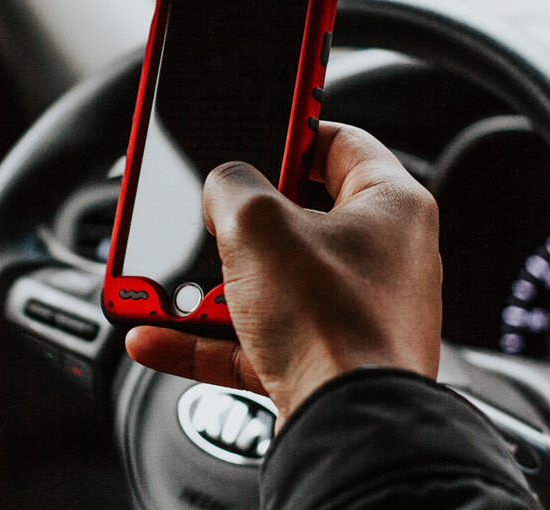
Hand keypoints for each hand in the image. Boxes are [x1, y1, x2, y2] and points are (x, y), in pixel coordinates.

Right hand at [126, 121, 441, 424]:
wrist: (347, 428)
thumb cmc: (336, 328)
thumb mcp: (258, 227)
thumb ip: (229, 187)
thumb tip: (221, 188)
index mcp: (392, 205)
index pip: (338, 140)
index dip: (287, 127)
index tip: (251, 122)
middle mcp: (381, 257)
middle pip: (293, 215)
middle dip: (233, 220)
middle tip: (201, 211)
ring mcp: (352, 312)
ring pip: (267, 282)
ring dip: (208, 284)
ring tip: (166, 279)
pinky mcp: (323, 360)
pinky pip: (253, 337)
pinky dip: (205, 337)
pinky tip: (157, 334)